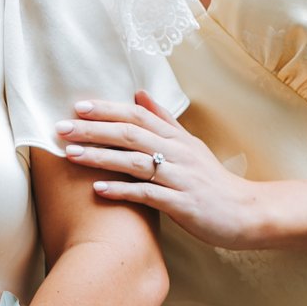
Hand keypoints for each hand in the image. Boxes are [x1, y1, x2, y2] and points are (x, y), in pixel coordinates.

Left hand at [59, 94, 270, 247]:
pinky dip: (123, 190)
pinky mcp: (182, 203)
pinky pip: (148, 194)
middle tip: (61, 128)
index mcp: (176, 138)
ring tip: (70, 155)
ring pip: (135, 161)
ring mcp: (180, 178)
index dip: (107, 109)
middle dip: (94, 129)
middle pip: (131, 134)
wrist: (245, 212)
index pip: (138, 115)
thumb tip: (138, 93)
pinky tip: (98, 189)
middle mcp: (177, 153)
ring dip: (100, 157)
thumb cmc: (212, 181)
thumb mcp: (189, 146)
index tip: (77, 107)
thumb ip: (163, 120)